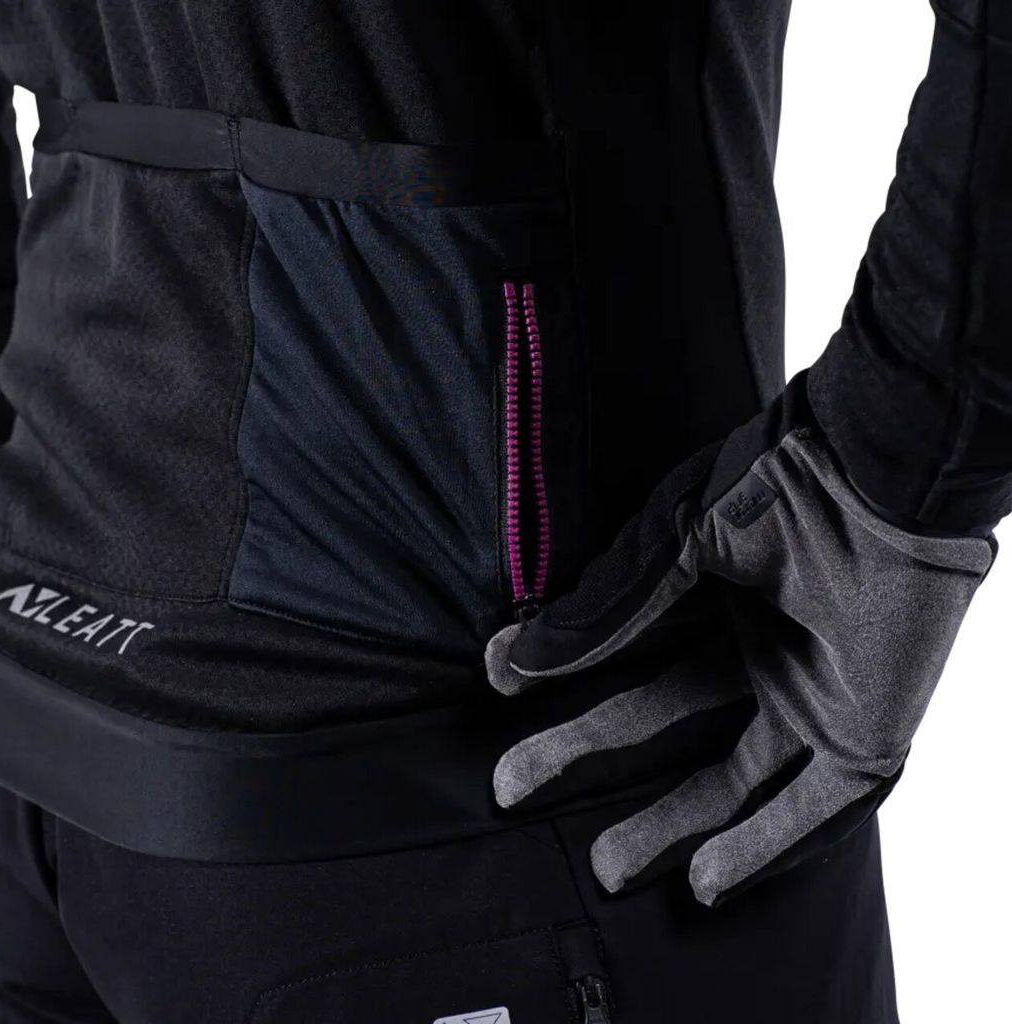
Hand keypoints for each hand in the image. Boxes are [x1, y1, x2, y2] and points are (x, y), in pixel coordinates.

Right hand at [486, 374, 994, 905]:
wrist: (881, 478)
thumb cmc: (779, 489)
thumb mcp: (667, 549)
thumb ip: (598, 616)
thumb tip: (510, 662)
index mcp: (709, 600)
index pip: (623, 659)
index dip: (561, 674)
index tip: (499, 688)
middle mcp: (752, 653)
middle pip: (658, 724)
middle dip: (586, 756)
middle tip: (511, 785)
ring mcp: (807, 698)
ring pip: (732, 782)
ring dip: (670, 828)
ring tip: (606, 867)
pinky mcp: (861, 734)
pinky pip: (814, 807)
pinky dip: (763, 848)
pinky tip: (705, 882)